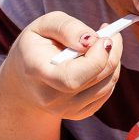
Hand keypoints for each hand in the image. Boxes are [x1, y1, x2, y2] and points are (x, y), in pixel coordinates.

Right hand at [0, 11, 123, 124]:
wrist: (24, 80)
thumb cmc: (36, 46)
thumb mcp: (43, 26)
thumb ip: (67, 27)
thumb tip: (92, 40)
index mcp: (37, 72)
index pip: (72, 77)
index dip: (96, 58)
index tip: (103, 37)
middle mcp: (50, 97)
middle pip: (95, 78)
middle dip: (111, 52)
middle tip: (112, 33)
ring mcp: (65, 109)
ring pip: (107, 84)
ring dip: (114, 60)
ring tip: (103, 44)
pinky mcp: (79, 114)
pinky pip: (107, 91)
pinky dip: (110, 73)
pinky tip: (98, 60)